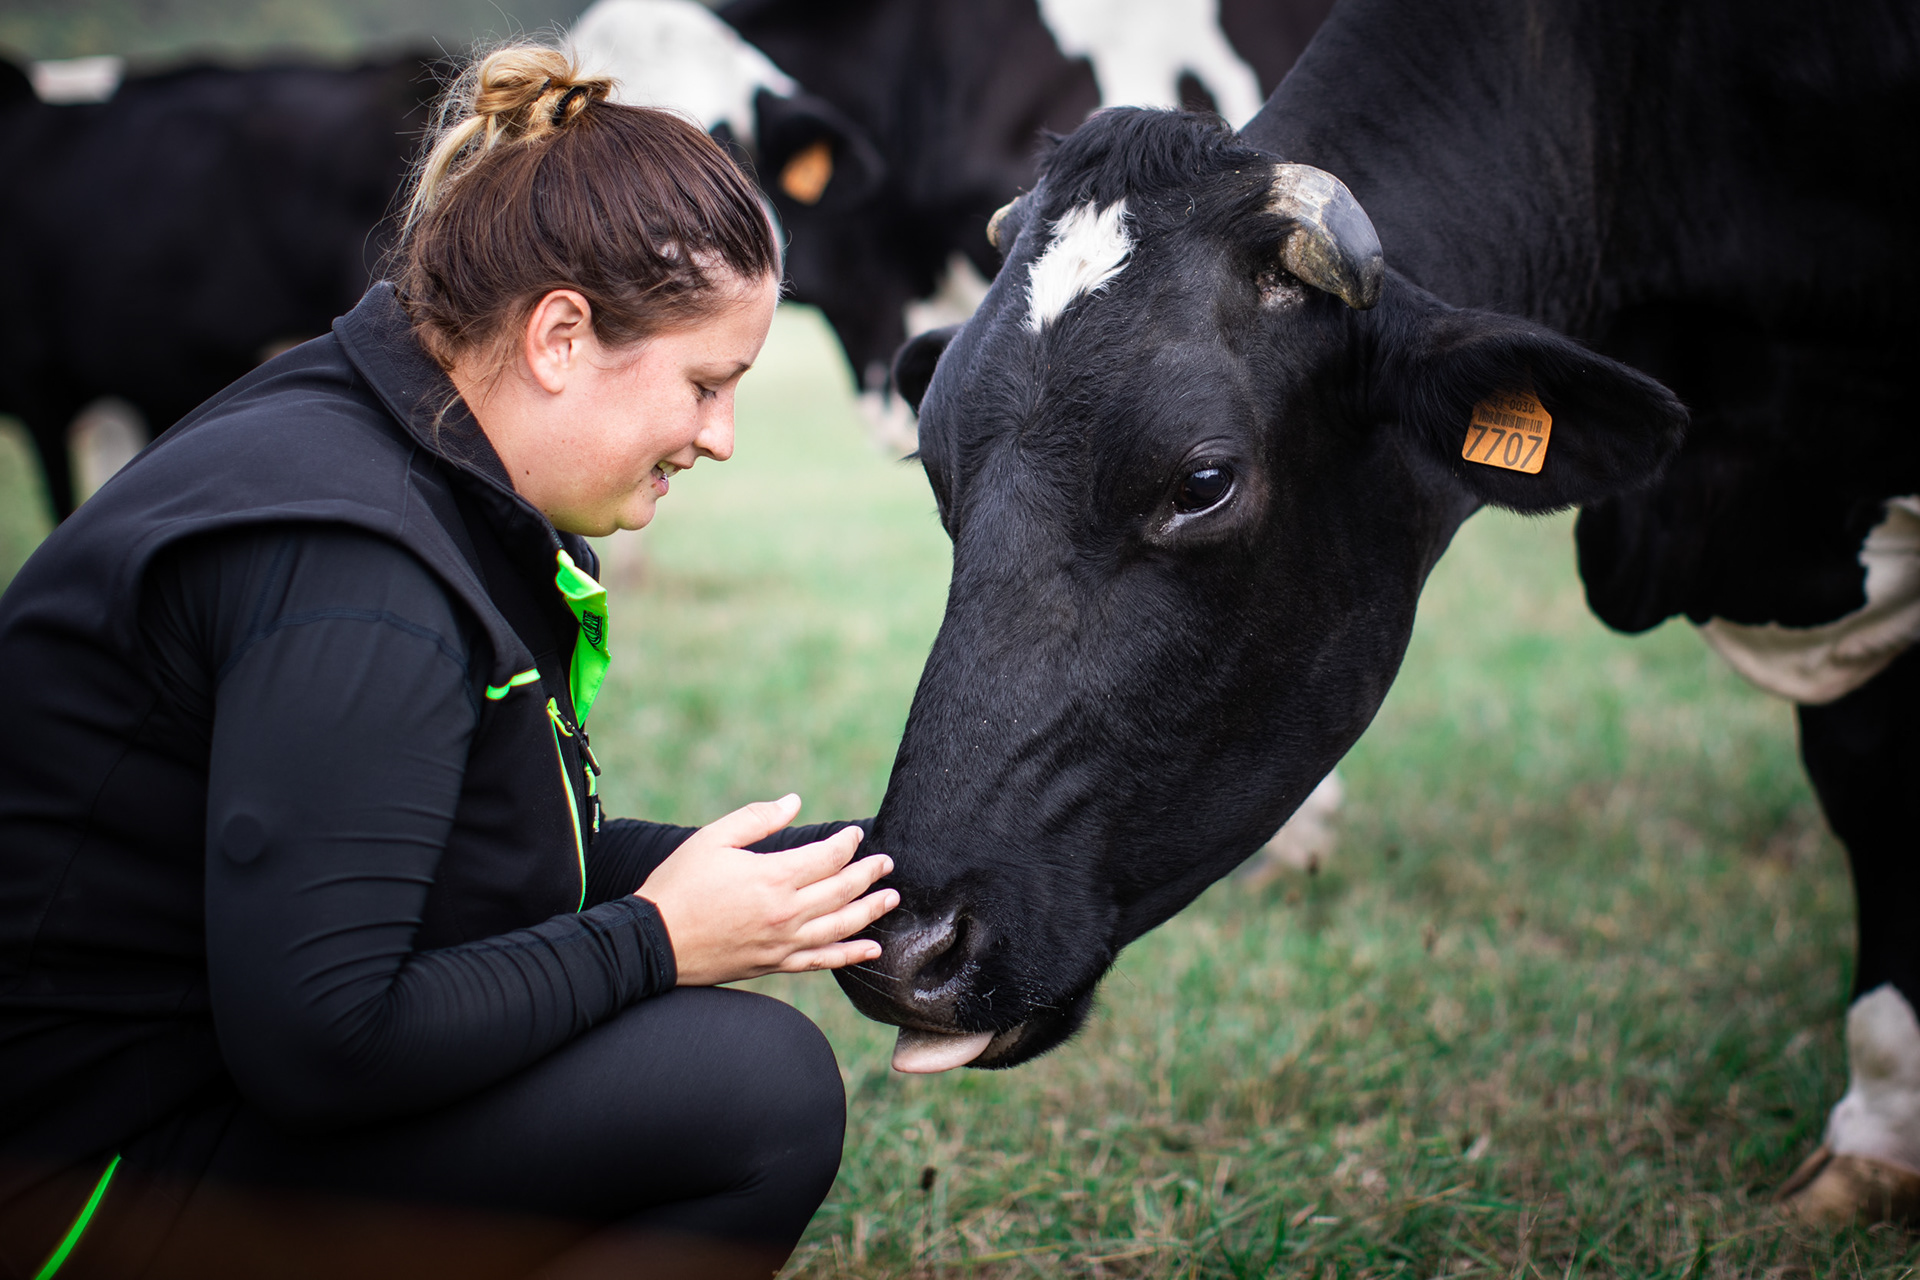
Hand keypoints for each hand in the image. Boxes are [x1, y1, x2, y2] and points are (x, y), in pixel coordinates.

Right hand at [636, 793, 898, 985]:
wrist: (653, 942)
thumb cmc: (679, 885)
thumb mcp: (713, 839)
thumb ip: (758, 818)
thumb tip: (794, 801)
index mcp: (772, 876)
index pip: (826, 857)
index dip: (846, 844)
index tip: (855, 835)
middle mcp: (786, 913)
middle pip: (842, 891)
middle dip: (868, 875)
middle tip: (887, 864)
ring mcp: (783, 942)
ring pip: (840, 927)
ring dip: (870, 911)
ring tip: (891, 899)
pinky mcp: (775, 964)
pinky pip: (822, 961)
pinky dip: (850, 955)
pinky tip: (871, 949)